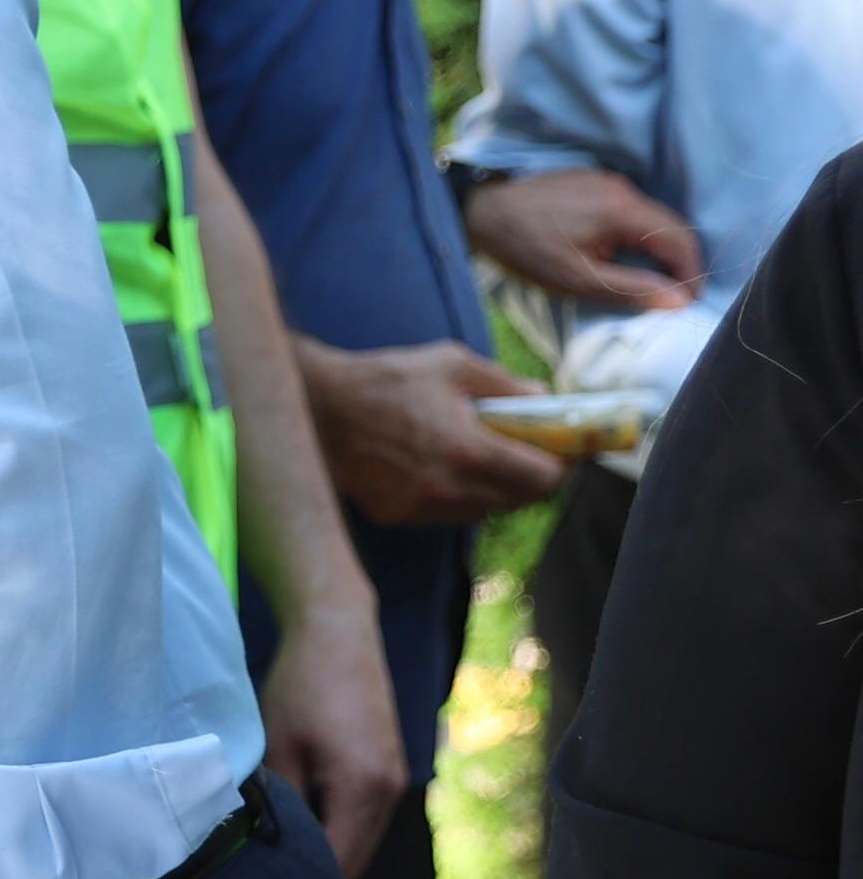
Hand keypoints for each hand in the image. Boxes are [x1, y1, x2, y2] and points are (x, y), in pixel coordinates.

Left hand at [253, 611, 410, 878]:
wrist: (339, 634)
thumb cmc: (302, 686)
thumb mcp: (278, 747)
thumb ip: (279, 803)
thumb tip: (263, 851)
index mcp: (365, 789)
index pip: (338, 864)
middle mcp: (391, 793)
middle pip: (356, 860)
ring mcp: (396, 782)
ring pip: (361, 841)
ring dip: (329, 857)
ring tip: (281, 871)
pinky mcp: (389, 771)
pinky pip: (365, 819)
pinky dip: (339, 831)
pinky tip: (303, 835)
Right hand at [298, 338, 566, 524]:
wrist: (315, 406)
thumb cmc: (384, 378)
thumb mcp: (451, 364)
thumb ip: (504, 384)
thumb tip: (545, 399)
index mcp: (469, 449)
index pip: (541, 476)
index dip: (562, 465)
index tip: (565, 451)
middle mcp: (449, 487)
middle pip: (519, 500)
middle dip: (534, 479)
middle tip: (531, 455)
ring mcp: (420, 506)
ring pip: (484, 511)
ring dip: (496, 490)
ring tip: (486, 461)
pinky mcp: (396, 514)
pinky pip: (446, 514)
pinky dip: (458, 497)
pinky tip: (445, 470)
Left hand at [467, 167, 702, 313]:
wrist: (480, 211)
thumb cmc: (525, 248)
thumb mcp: (576, 278)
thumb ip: (630, 289)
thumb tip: (679, 301)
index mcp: (622, 210)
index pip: (680, 241)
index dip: (690, 274)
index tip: (685, 302)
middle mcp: (622, 188)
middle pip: (671, 227)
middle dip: (678, 263)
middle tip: (672, 295)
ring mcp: (607, 181)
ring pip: (651, 217)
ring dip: (658, 248)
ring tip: (649, 279)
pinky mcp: (593, 181)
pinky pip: (630, 209)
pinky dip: (637, 233)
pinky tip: (623, 254)